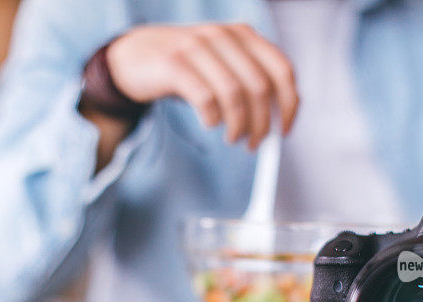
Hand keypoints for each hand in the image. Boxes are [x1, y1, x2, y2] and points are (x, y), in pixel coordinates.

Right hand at [106, 23, 298, 148]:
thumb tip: (280, 121)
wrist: (133, 57)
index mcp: (243, 35)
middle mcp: (223, 36)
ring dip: (238, 126)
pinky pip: (205, 99)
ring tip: (232, 139)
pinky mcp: (174, 63)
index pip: (282, 70)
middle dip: (262, 124)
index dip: (289, 104)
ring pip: (234, 95)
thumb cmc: (185, 68)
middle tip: (255, 144)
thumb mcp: (222, 65)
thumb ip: (250, 82)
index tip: (284, 131)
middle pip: (260, 87)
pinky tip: (209, 124)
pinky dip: (212, 119)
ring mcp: (197, 46)